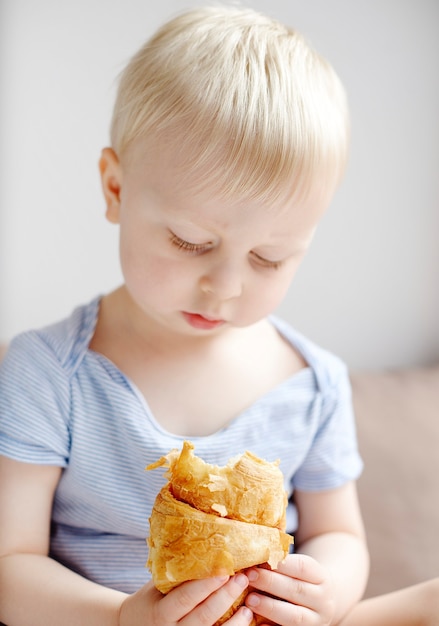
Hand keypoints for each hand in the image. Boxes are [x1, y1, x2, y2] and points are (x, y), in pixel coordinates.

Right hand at [119, 573, 253, 625]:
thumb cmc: (150, 602)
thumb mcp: (157, 587)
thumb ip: (176, 574)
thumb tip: (206, 546)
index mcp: (160, 613)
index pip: (185, 598)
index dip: (206, 585)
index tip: (225, 570)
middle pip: (203, 617)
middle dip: (225, 597)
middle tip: (242, 579)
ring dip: (234, 623)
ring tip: (248, 607)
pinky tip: (244, 623)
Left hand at [245, 554, 335, 624]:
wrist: (325, 604)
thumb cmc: (305, 581)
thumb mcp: (302, 569)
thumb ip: (283, 564)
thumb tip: (255, 556)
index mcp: (321, 577)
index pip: (303, 567)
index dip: (281, 563)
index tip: (260, 558)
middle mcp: (323, 600)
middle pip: (297, 590)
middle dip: (270, 582)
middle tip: (250, 576)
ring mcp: (316, 620)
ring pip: (294, 616)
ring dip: (269, 607)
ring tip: (249, 600)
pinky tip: (257, 622)